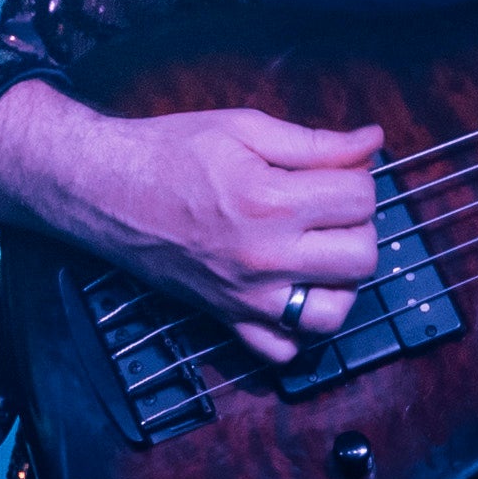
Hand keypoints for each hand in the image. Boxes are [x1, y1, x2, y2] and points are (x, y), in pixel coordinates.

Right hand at [0, 81, 382, 364]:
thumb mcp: (244, 128)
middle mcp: (265, 257)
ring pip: (335, 312)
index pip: (362, 197)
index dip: (356, 175)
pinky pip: (283, 350)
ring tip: (319, 251)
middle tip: (327, 206)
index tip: (333, 169)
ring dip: (339, 282)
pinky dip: (296, 329)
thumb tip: (372, 140)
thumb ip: (315, 140)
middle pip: (362, 256)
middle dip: (356, 225)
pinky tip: (291, 293)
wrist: (105, 189)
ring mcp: (247, 296)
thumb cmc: (169, 152)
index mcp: (271, 201)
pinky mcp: (228, 317)